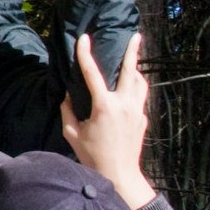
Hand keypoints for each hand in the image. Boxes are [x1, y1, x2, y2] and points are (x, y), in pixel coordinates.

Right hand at [61, 33, 156, 208]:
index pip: (92, 73)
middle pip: (130, 71)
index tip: (84, 38)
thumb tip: (67, 94)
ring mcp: (136, 111)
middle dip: (133, 52)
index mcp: (103, 106)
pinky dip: (134, 86)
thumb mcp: (71, 132)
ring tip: (132, 60)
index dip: (86, 54)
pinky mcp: (142, 118)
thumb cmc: (91, 154)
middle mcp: (123, 104)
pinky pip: (139, 96)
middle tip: (135, 36)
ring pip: (140, 82)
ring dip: (135, 69)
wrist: (119, 173)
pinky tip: (129, 86)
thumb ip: (67, 110)